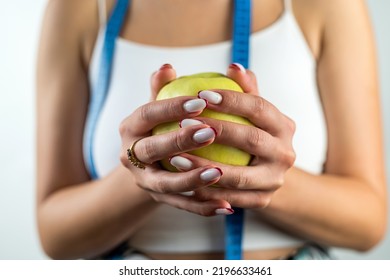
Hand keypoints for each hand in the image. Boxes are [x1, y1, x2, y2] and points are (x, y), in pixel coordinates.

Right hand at [119, 64, 232, 215]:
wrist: (150, 163)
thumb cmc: (160, 126)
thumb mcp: (159, 106)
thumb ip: (163, 89)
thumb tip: (167, 66)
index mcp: (130, 127)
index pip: (148, 114)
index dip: (171, 108)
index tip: (201, 101)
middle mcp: (130, 156)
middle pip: (151, 150)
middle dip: (179, 141)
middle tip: (211, 133)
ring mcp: (143, 181)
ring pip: (165, 184)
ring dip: (192, 179)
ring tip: (219, 172)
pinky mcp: (158, 200)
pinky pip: (182, 205)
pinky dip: (203, 207)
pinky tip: (227, 205)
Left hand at [169, 64, 295, 208]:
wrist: (266, 172)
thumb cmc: (250, 133)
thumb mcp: (250, 112)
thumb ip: (242, 89)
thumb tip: (233, 66)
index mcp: (284, 126)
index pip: (259, 107)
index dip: (232, 100)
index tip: (201, 94)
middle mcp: (286, 153)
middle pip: (252, 140)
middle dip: (218, 131)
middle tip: (183, 124)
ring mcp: (276, 180)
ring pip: (240, 176)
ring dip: (205, 167)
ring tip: (175, 158)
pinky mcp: (263, 201)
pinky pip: (231, 198)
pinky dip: (207, 191)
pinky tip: (182, 182)